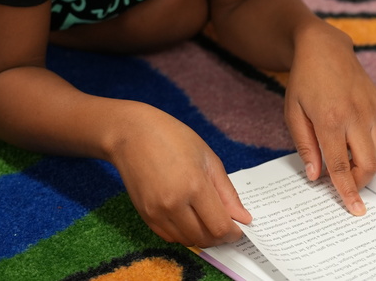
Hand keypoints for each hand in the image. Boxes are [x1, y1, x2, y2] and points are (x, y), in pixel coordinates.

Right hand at [108, 104, 250, 247]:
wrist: (132, 134)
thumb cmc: (173, 138)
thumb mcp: (208, 158)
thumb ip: (227, 192)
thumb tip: (243, 218)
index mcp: (194, 185)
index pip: (219, 226)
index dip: (233, 232)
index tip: (240, 228)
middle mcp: (174, 204)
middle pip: (204, 238)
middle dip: (220, 236)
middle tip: (226, 223)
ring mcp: (156, 212)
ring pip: (187, 241)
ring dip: (202, 236)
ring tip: (208, 219)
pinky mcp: (145, 216)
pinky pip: (170, 237)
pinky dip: (184, 233)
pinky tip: (189, 218)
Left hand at [283, 26, 375, 215]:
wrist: (324, 47)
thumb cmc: (304, 80)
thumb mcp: (293, 113)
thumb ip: (306, 146)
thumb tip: (316, 176)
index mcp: (330, 120)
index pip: (341, 166)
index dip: (347, 191)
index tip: (355, 210)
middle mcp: (356, 115)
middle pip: (369, 164)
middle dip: (360, 182)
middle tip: (345, 185)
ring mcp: (371, 109)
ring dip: (365, 165)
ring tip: (345, 162)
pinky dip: (367, 144)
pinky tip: (350, 135)